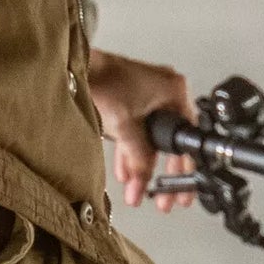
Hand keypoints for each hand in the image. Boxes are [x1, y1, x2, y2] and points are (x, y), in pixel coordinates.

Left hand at [87, 49, 197, 213]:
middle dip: (163, 174)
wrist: (77, 64)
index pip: (186, 137)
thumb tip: (144, 180)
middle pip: (169, 142)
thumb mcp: (128, 127)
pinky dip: (131, 151)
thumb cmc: (105, 80)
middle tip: (166, 198)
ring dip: (143, 166)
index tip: (182, 189)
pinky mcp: (130, 98)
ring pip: (150, 139)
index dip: (183, 168)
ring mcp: (146, 94)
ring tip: (139, 191)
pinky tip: (125, 172)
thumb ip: (140, 157)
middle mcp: (164, 91)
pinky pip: (136, 131)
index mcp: (174, 91)